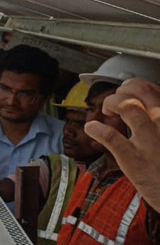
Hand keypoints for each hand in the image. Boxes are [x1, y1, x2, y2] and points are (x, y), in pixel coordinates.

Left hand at [85, 78, 159, 209]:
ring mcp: (149, 141)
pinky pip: (109, 135)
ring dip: (111, 103)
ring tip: (107, 111)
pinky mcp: (132, 158)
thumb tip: (141, 101)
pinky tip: (91, 128)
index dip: (133, 86)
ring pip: (127, 106)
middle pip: (139, 90)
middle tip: (115, 102)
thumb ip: (157, 116)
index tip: (126, 93)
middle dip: (121, 91)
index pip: (151, 88)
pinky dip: (95, 128)